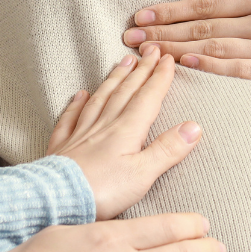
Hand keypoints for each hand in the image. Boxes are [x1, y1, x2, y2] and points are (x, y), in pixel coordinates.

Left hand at [48, 47, 201, 219]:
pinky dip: (76, 104)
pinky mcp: (62, 147)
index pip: (147, 98)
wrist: (57, 200)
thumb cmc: (102, 191)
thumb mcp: (143, 174)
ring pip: (100, 98)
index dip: (159, 78)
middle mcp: (104, 125)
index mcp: (126, 131)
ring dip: (114, 79)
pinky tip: (79, 94)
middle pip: (125, 92)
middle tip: (150, 51)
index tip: (168, 58)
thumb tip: (194, 126)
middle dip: (140, 70)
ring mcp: (81, 134)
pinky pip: (70, 118)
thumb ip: (167, 150)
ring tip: (123, 62)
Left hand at [122, 0, 250, 89]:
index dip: (170, 9)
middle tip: (130, 35)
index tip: (142, 13)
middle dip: (162, 30)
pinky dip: (210, 67)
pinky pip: (240, 71)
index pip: (205, 3)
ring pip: (214, 49)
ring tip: (146, 52)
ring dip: (175, 50)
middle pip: (202, 27)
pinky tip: (185, 64)